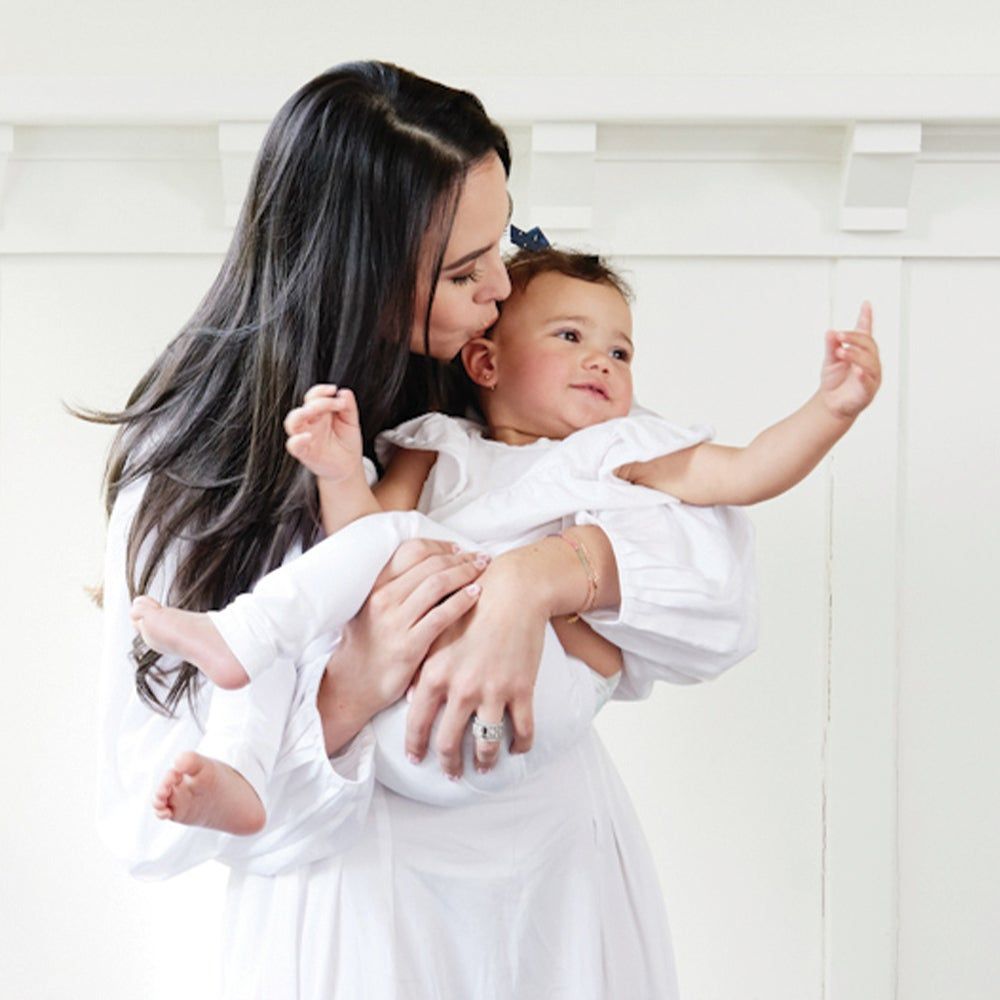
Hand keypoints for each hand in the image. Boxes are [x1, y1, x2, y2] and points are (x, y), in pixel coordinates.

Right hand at [284, 384, 362, 482]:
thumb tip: (344, 392)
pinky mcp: (304, 453)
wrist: (348, 466)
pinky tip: (307, 436)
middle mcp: (310, 423)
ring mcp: (305, 437)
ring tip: (312, 411)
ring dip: (299, 414)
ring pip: (292, 423)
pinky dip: (296, 440)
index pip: (313, 396)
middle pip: (303, 407)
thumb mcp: (352, 422)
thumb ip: (349, 407)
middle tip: (331, 402)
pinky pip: (293, 445)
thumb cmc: (347, 442)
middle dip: (315, 401)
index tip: (334, 390)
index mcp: (320, 413)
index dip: (321, 390)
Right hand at [318, 539, 486, 755]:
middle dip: (460, 558)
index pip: (412, 551)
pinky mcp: (409, 646)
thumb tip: (431, 567)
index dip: (441, 546)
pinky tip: (476, 594)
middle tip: (480, 558)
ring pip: (437, 584)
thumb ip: (395, 587)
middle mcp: (384, 599)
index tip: (459, 550)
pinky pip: (441, 616)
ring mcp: (395, 622)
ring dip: (465, 573)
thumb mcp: (371, 609)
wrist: (351, 685)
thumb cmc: (368, 646)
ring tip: (481, 570)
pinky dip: (462, 601)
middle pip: (430, 565)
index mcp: (376, 586)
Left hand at [405, 553, 547, 778]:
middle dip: (449, 764)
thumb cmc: (472, 608)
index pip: (418, 723)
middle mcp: (461, 688)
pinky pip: (522, 730)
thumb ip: (423, 669)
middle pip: (449, 743)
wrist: (513, 592)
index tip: (416, 759)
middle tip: (452, 773)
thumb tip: (412, 698)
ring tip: (485, 766)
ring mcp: (493, 691)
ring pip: (486, 744)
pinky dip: (520, 745)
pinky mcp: (521, 689)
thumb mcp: (439, 636)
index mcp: (435, 674)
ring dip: (485, 761)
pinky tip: (517, 748)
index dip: (415, 746)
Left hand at [820, 302, 881, 418]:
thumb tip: (830, 332)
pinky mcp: (868, 391)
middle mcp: (870, 362)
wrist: (830, 405)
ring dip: (855, 355)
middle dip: (854, 338)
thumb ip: (831, 347)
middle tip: (839, 335)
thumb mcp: (830, 361)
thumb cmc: (834, 381)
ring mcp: (871, 376)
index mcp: (862, 352)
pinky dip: (863, 375)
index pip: (865, 333)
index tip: (865, 304)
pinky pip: (868, 381)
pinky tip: (856, 370)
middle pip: (868, 344)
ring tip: (840, 351)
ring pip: (869, 361)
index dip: (866, 318)